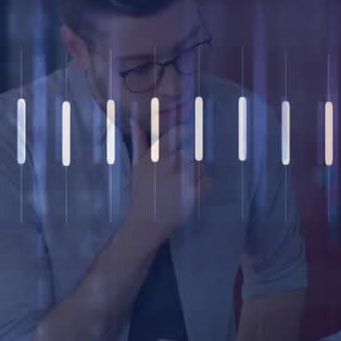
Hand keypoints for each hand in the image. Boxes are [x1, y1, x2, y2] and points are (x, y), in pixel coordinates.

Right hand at [126, 116, 208, 238]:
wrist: (147, 221)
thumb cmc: (143, 191)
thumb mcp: (138, 165)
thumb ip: (139, 142)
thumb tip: (133, 120)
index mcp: (156, 156)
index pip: (176, 134)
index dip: (184, 131)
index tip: (187, 132)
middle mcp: (169, 164)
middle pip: (191, 151)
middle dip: (189, 161)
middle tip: (180, 173)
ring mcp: (182, 179)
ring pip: (200, 166)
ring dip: (197, 173)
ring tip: (184, 185)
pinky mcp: (193, 194)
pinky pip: (208, 181)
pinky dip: (204, 186)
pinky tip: (192, 192)